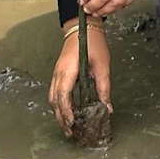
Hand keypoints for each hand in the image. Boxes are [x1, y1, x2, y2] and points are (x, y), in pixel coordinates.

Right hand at [49, 21, 111, 136]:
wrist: (83, 26)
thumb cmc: (93, 44)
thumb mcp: (102, 65)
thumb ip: (104, 87)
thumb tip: (107, 107)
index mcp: (67, 71)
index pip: (63, 96)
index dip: (66, 112)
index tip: (72, 124)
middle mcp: (57, 74)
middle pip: (55, 101)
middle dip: (61, 118)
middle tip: (70, 132)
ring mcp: (55, 73)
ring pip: (53, 98)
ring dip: (58, 113)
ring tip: (67, 126)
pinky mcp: (58, 73)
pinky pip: (55, 92)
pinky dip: (59, 104)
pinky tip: (66, 111)